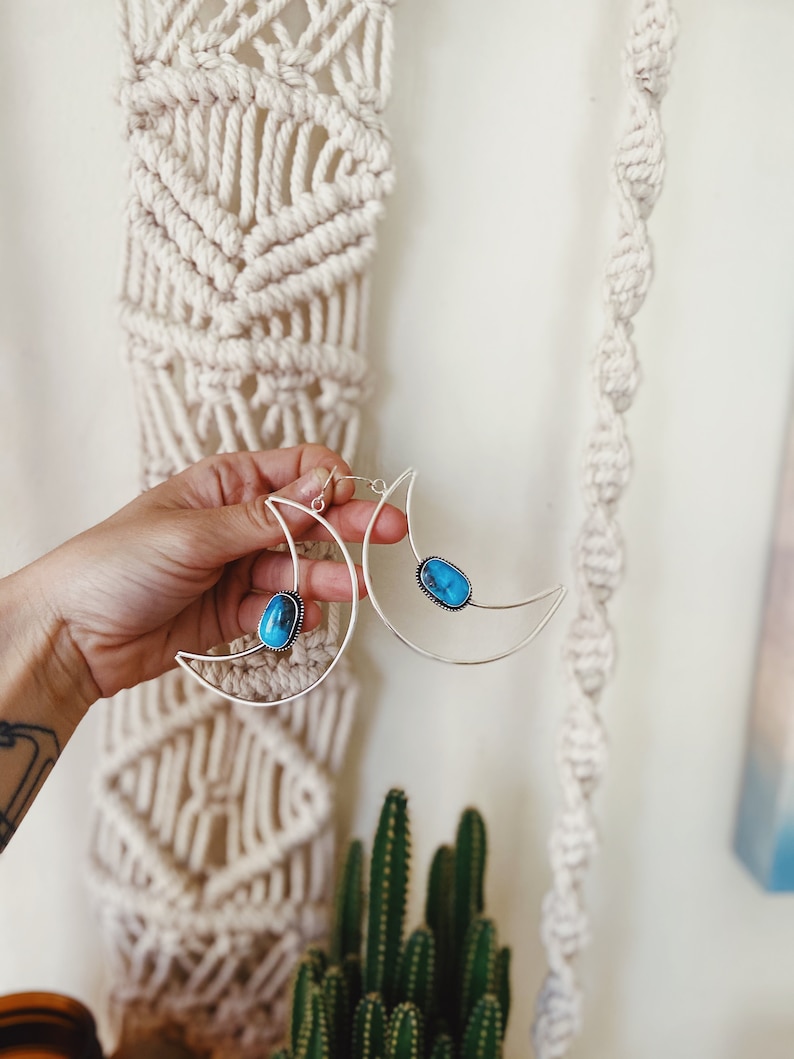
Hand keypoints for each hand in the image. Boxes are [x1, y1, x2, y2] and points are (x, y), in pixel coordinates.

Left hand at [20, 445, 405, 702]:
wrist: (73, 636)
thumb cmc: (116, 564)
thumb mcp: (193, 532)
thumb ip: (265, 517)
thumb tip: (323, 485)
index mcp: (224, 484)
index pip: (294, 470)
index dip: (326, 480)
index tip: (346, 496)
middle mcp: (236, 522)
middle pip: (307, 519)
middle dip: (348, 523)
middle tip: (391, 529)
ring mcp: (236, 568)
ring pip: (297, 567)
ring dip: (326, 577)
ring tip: (355, 588)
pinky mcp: (233, 612)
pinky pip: (277, 608)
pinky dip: (292, 615)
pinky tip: (300, 620)